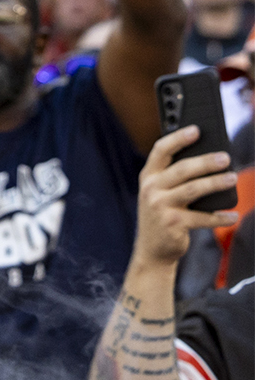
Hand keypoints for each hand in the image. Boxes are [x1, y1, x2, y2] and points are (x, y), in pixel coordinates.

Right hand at [132, 127, 239, 268]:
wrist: (152, 249)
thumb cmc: (162, 215)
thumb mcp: (160, 193)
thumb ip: (175, 177)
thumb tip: (210, 160)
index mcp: (148, 176)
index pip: (161, 151)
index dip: (178, 138)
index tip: (196, 130)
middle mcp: (151, 189)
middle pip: (182, 169)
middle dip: (206, 162)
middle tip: (225, 157)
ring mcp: (160, 207)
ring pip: (193, 190)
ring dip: (215, 183)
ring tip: (232, 178)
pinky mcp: (173, 224)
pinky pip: (202, 218)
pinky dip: (219, 217)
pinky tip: (232, 215)